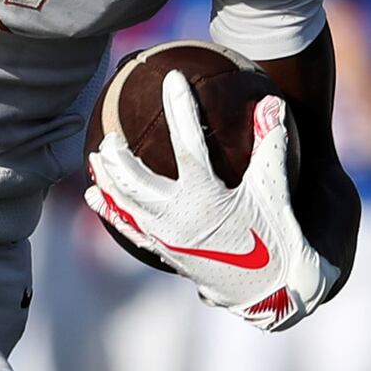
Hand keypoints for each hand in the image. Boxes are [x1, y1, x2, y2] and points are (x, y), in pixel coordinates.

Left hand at [84, 71, 338, 328]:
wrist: (269, 291)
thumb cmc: (276, 237)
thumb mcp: (274, 191)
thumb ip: (270, 146)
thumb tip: (273, 102)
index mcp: (207, 198)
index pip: (188, 143)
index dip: (181, 108)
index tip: (173, 78)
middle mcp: (178, 218)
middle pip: (136, 179)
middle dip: (120, 155)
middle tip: (111, 134)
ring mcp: (167, 238)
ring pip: (125, 204)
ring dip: (108, 180)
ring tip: (95, 158)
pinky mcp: (164, 252)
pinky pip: (128, 229)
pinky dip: (110, 210)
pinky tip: (96, 197)